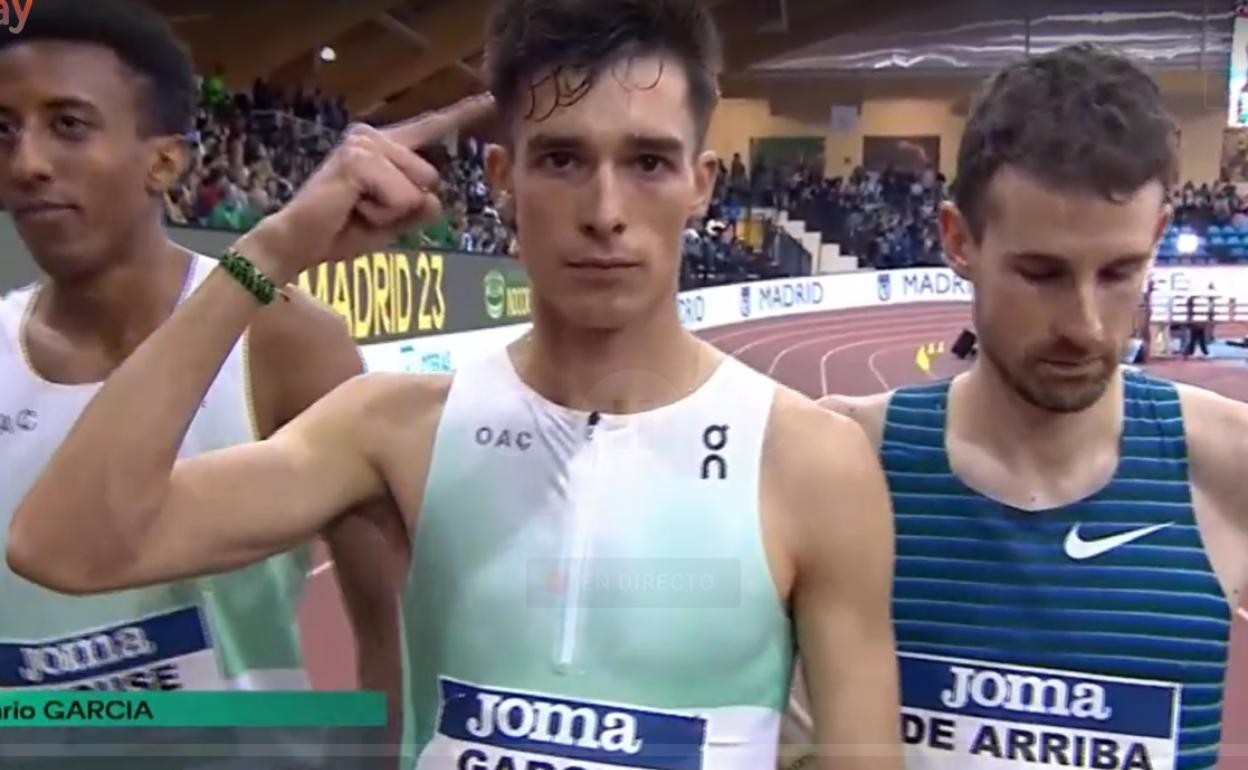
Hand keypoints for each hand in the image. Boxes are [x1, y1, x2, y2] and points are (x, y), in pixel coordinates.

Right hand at [238, 94, 495, 281]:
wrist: (298, 243)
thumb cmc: (342, 230)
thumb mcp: (393, 221)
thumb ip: (419, 208)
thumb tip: (434, 199)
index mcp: (384, 145)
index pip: (429, 128)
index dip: (462, 115)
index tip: (490, 100)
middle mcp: (373, 136)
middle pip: (430, 177)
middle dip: (405, 207)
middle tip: (364, 210)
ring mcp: (364, 144)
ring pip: (417, 189)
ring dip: (391, 212)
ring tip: (356, 208)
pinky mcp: (358, 159)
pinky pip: (401, 198)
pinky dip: (382, 215)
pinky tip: (352, 208)